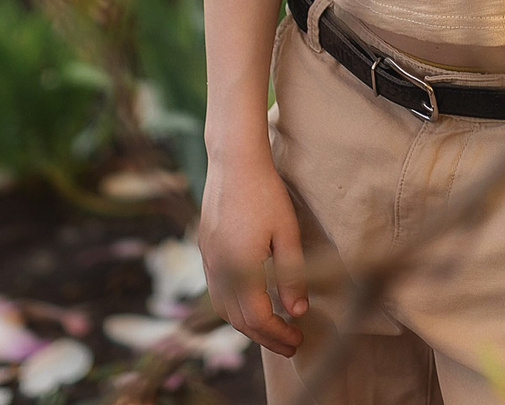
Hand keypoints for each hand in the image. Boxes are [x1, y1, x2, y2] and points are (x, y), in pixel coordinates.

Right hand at [200, 150, 307, 357]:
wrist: (233, 160)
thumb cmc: (265, 192)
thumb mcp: (287, 233)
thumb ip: (293, 275)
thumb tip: (298, 311)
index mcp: (240, 269)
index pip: (258, 318)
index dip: (279, 334)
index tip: (298, 340)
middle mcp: (219, 270)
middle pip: (238, 320)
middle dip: (264, 337)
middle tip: (290, 344)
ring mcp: (208, 260)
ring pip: (223, 308)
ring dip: (247, 324)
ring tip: (273, 329)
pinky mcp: (206, 249)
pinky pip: (217, 290)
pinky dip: (234, 305)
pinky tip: (252, 302)